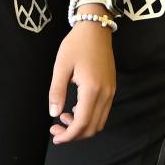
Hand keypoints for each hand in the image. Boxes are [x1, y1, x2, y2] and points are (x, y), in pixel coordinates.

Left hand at [46, 12, 114, 143]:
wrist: (96, 28)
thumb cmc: (76, 44)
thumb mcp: (61, 66)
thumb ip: (57, 91)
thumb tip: (53, 114)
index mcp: (92, 89)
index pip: (82, 123)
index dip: (69, 135)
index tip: (55, 136)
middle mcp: (105, 94)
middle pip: (93, 127)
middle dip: (74, 134)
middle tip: (56, 129)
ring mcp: (111, 91)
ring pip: (99, 122)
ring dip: (82, 127)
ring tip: (63, 118)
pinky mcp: (111, 88)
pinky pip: (102, 112)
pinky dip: (89, 117)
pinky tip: (75, 109)